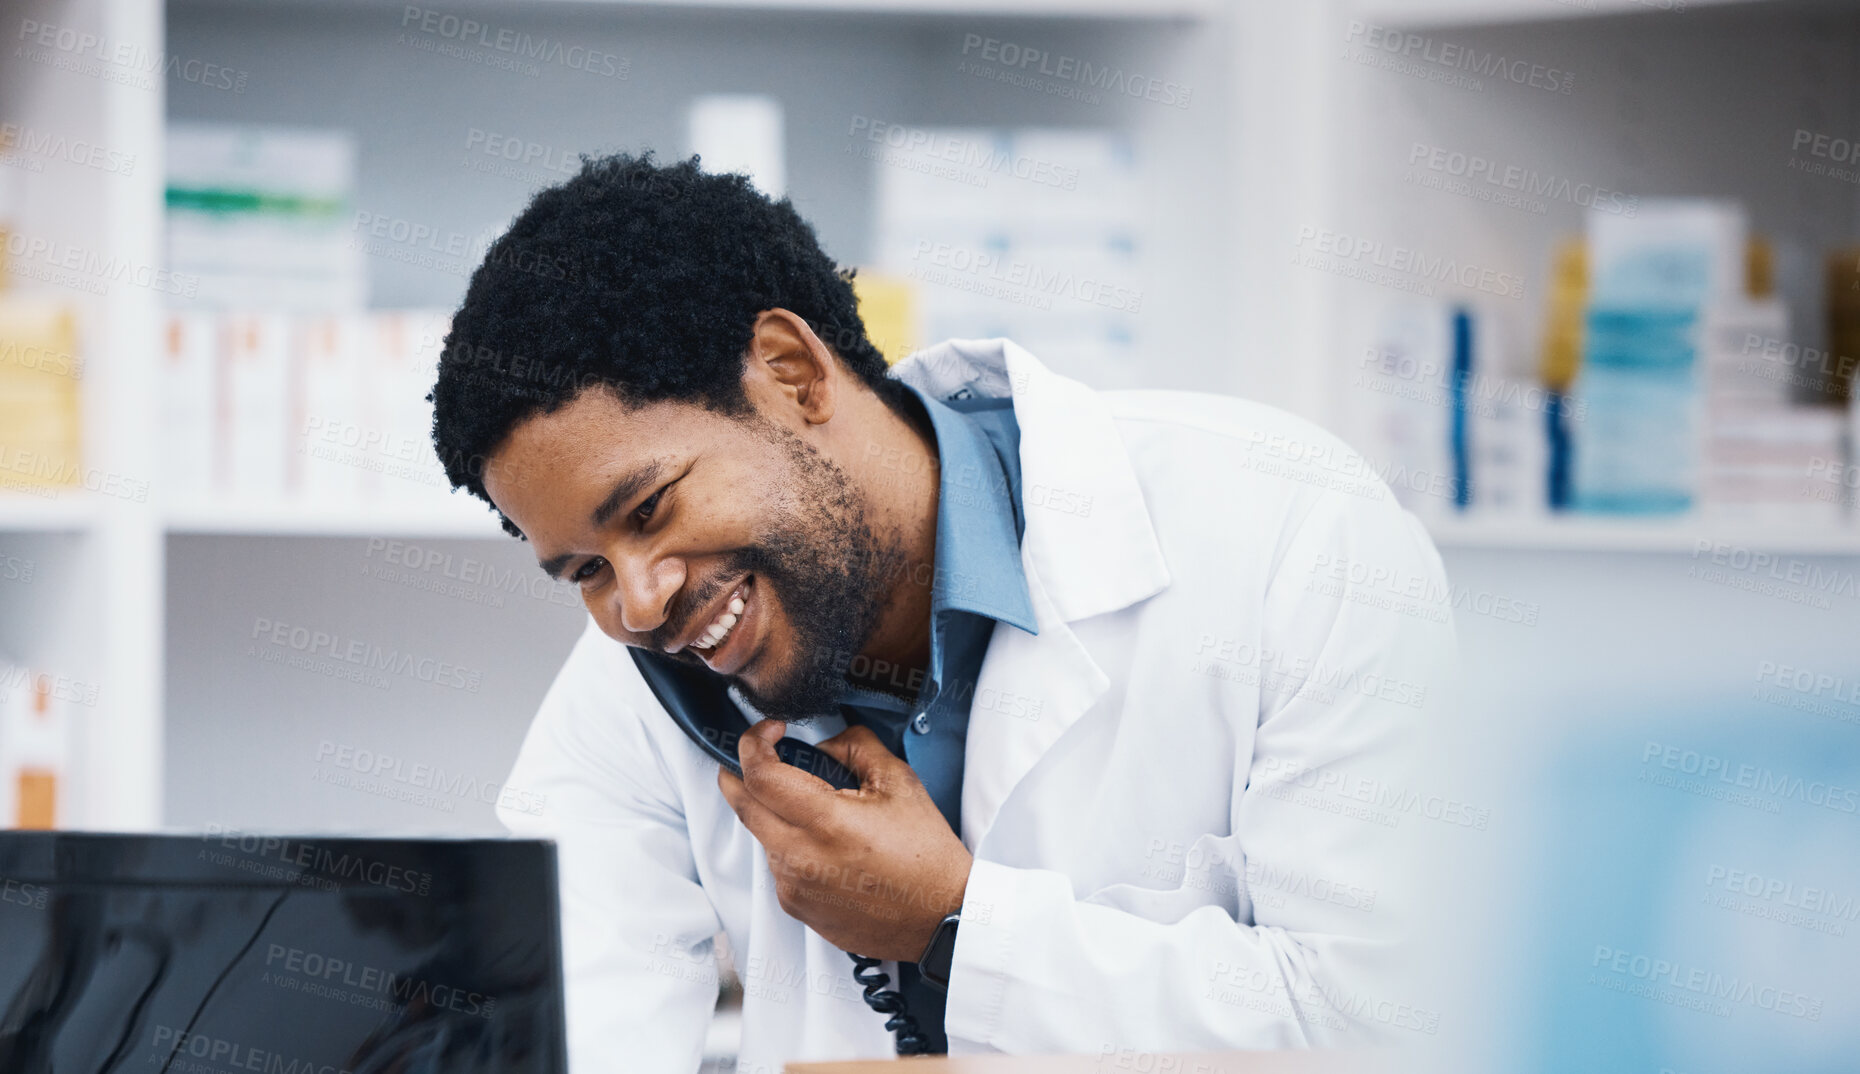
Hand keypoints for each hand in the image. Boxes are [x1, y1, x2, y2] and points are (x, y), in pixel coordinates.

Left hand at [719, 719, 972, 961]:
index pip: (759, 776)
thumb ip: (856, 747)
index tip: (771, 731)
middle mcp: (800, 858)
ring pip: (760, 835)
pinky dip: (787, 845)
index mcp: (825, 822)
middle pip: (742, 805)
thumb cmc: (927, 855)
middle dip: (739, 773)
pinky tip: (823, 844)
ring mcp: (794, 887)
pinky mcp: (796, 907)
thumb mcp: (899, 783)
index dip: (754, 743)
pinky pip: (777, 865)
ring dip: (770, 812)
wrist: (940, 918)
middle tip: (757, 755)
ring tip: (809, 806)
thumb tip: (824, 744)